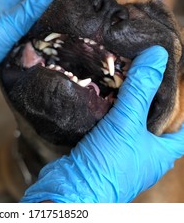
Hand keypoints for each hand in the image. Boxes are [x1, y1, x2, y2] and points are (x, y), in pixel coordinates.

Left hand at [0, 0, 63, 116]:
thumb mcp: (5, 24)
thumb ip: (29, 9)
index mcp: (6, 3)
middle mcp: (9, 16)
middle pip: (35, 1)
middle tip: (79, 6)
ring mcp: (8, 35)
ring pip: (33, 24)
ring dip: (49, 23)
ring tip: (73, 27)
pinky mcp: (8, 52)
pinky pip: (28, 44)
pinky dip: (41, 44)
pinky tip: (54, 49)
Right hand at [21, 46, 183, 202]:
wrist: (72, 188)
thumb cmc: (108, 164)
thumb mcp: (128, 123)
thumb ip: (140, 90)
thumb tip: (157, 56)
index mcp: (160, 153)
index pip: (181, 130)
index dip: (181, 110)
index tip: (173, 88)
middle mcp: (143, 155)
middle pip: (151, 124)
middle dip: (147, 101)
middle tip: (141, 76)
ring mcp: (119, 154)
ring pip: (126, 125)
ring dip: (122, 106)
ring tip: (118, 82)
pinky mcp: (98, 151)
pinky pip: (106, 129)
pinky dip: (104, 115)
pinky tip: (96, 100)